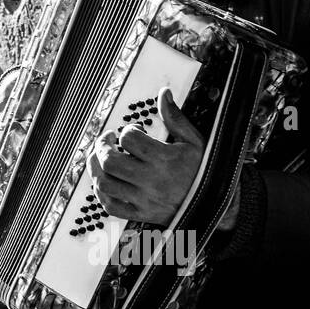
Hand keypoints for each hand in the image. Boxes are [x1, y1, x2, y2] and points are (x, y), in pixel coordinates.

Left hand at [87, 87, 203, 226]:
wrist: (214, 205)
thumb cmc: (203, 171)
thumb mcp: (194, 141)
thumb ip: (175, 118)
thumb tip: (163, 93)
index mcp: (164, 159)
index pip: (129, 139)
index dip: (126, 130)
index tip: (132, 131)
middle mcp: (151, 180)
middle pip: (110, 162)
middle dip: (102, 147)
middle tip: (105, 140)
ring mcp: (144, 200)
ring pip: (105, 184)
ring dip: (95, 168)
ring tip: (99, 158)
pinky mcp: (140, 214)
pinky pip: (111, 206)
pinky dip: (101, 193)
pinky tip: (103, 182)